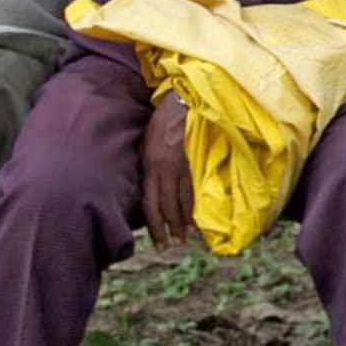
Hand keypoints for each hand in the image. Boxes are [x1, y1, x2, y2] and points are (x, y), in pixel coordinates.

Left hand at [141, 95, 193, 250]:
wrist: (184, 101)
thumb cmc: (162, 120)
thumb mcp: (147, 143)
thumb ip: (149, 165)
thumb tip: (149, 185)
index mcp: (151, 166)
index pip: (151, 205)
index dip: (154, 226)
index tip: (158, 242)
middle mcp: (166, 170)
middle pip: (167, 206)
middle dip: (170, 228)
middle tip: (173, 245)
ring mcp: (184, 166)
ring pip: (184, 200)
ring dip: (185, 220)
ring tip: (187, 235)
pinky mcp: (198, 160)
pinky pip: (197, 187)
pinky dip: (197, 203)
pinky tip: (199, 215)